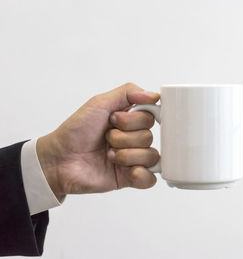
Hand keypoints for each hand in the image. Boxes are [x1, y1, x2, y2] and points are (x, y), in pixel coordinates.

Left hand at [36, 83, 159, 199]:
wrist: (59, 160)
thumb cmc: (75, 132)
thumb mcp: (99, 103)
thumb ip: (128, 92)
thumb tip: (154, 96)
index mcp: (129, 120)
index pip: (150, 117)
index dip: (133, 120)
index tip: (113, 120)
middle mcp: (133, 138)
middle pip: (149, 136)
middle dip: (124, 138)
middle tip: (106, 139)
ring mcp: (133, 159)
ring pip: (150, 156)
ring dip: (126, 155)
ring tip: (109, 155)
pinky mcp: (130, 178)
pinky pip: (150, 178)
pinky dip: (142, 174)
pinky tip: (127, 171)